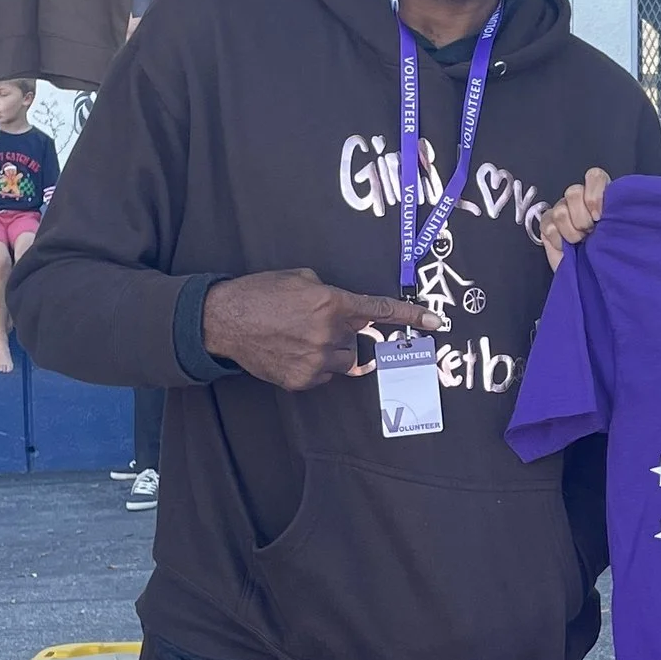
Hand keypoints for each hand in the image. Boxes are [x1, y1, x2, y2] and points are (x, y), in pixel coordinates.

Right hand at [200, 268, 435, 392]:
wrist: (224, 320)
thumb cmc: (260, 293)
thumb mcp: (300, 279)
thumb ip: (331, 294)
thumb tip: (345, 308)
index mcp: (333, 303)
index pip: (381, 311)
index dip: (411, 317)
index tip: (436, 323)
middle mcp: (329, 334)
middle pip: (359, 342)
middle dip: (344, 334)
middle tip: (314, 325)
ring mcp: (316, 360)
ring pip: (345, 361)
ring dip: (330, 351)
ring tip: (299, 339)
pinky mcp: (302, 380)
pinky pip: (323, 375)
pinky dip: (313, 365)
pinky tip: (290, 351)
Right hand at [539, 167, 611, 268]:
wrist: (593, 278)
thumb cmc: (610, 255)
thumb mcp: (621, 234)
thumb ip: (618, 216)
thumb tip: (614, 211)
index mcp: (601, 196)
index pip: (594, 176)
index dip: (594, 194)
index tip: (599, 216)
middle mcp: (580, 200)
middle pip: (573, 192)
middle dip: (582, 218)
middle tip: (590, 233)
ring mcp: (562, 211)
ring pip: (560, 210)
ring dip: (571, 231)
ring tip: (580, 242)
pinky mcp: (548, 225)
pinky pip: (547, 225)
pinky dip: (557, 239)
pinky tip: (566, 246)